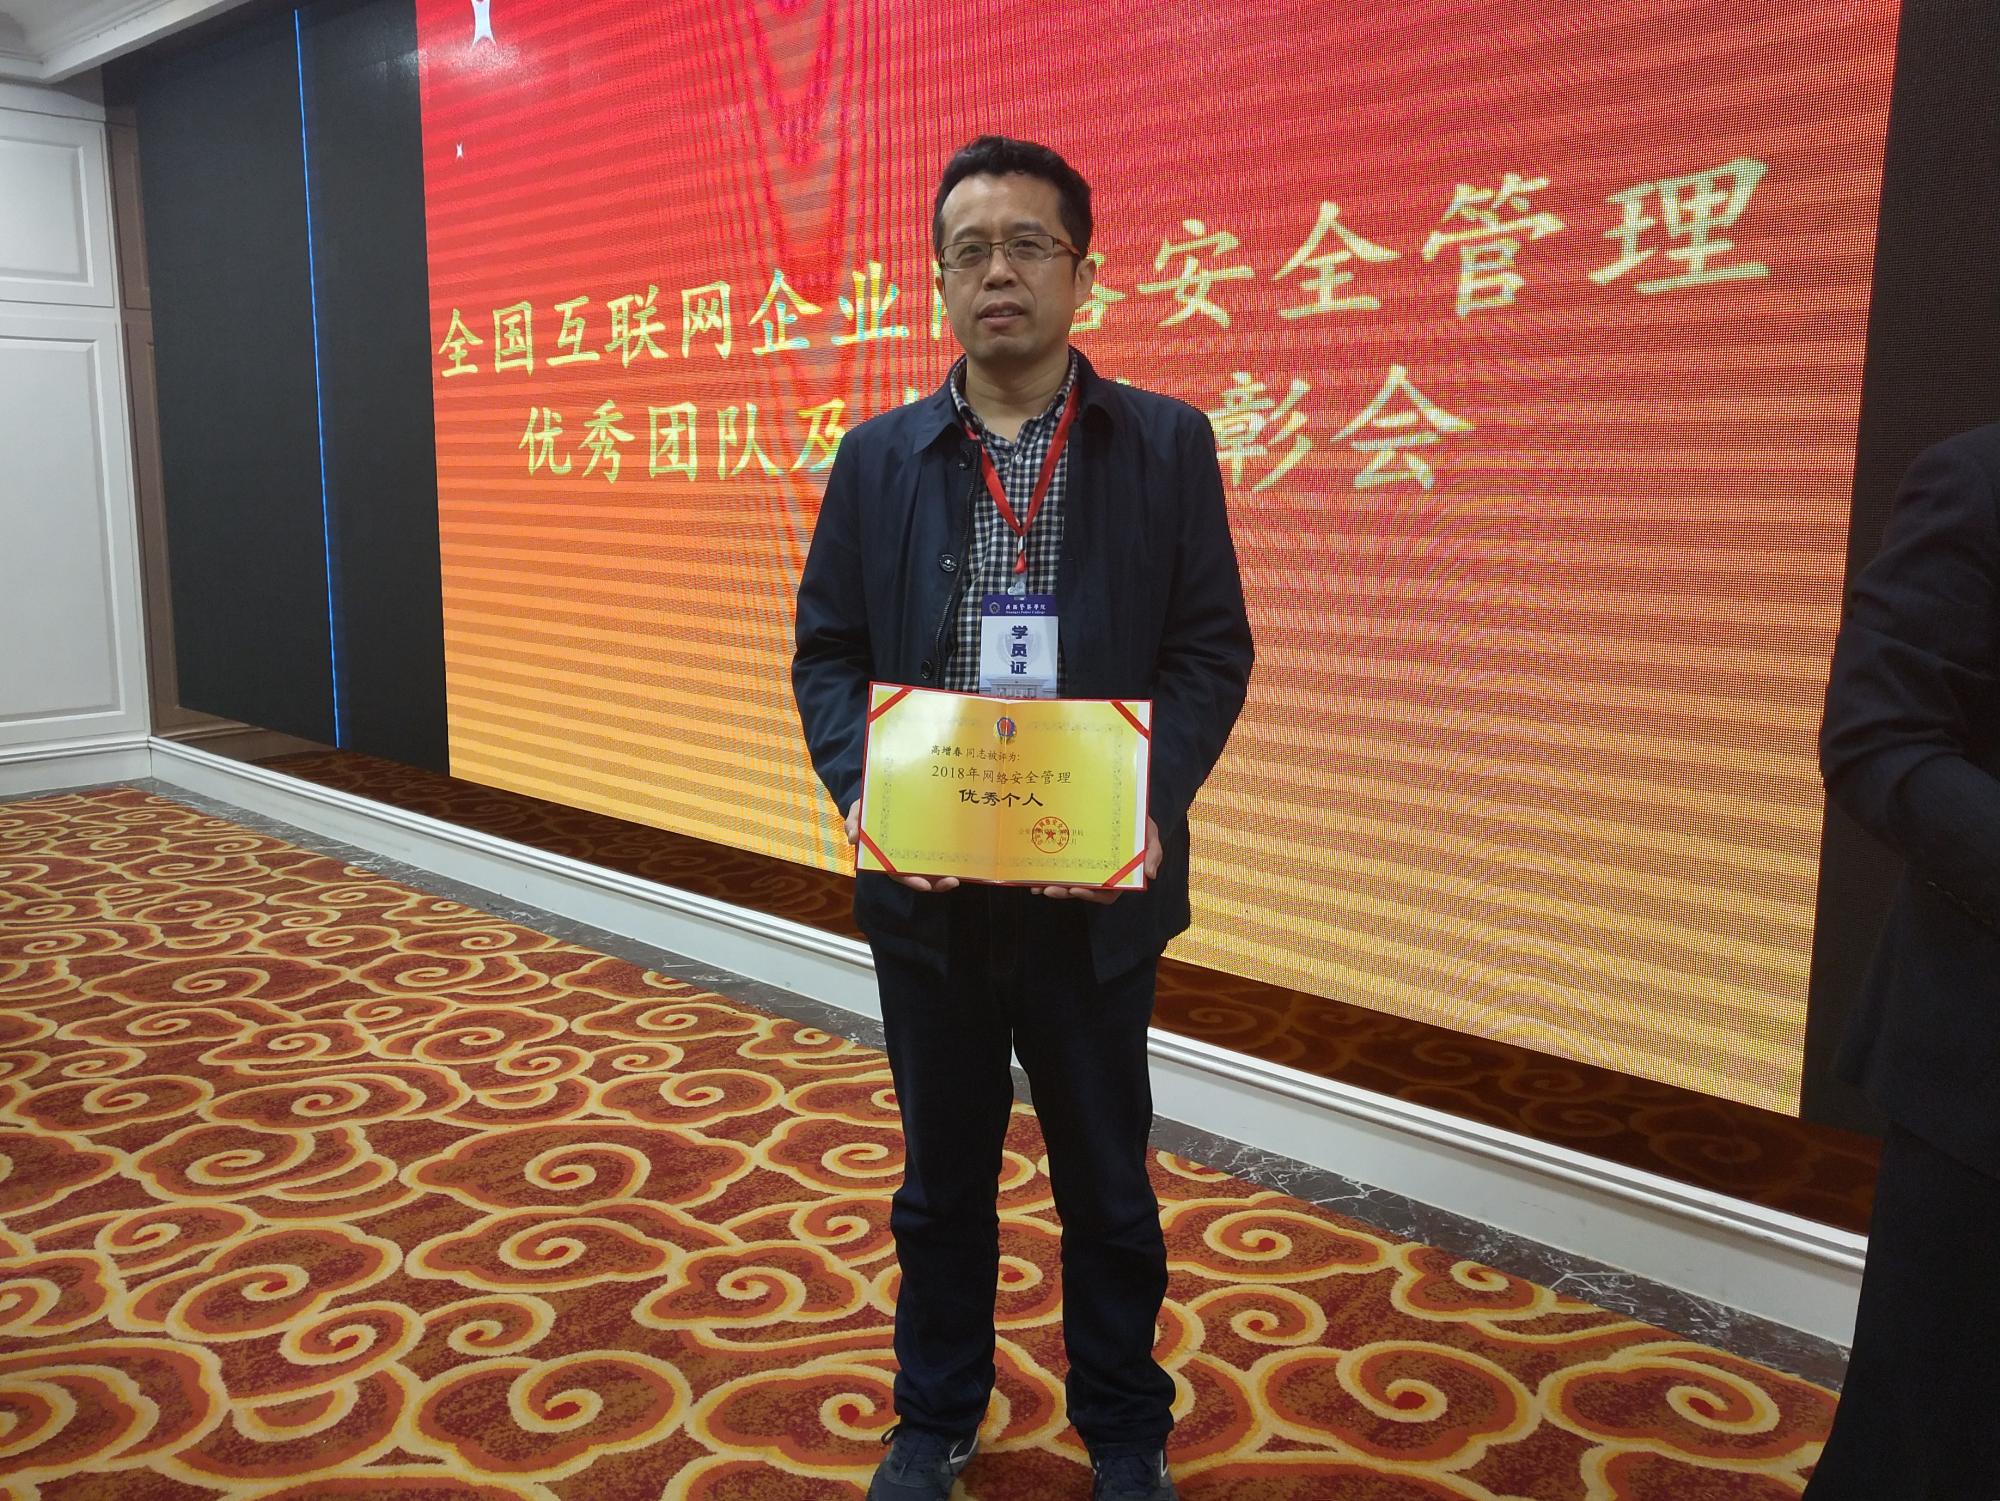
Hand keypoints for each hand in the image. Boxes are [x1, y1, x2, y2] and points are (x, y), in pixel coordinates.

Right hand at [846, 801, 958, 893]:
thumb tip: (853, 837)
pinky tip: (962, 859)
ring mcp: (916, 850)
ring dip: (944, 875)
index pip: (897, 872)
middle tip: (951, 882)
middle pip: (918, 874)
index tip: (925, 885)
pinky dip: (949, 858)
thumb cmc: (868, 808)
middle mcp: (903, 856)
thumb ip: (854, 823)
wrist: (881, 795)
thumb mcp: (857, 813)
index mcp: (886, 854)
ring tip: (958, 876)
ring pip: (931, 868)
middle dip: (935, 882)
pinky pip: (939, 852)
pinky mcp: (928, 839)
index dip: (910, 880)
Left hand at [1035, 817, 1159, 903]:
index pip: (1106, 893)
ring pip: (1067, 883)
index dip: (1091, 895)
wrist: (1123, 807)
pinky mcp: (1072, 856)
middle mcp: (1099, 875)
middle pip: (1082, 890)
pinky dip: (1046, 873)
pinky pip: (1059, 868)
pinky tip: (1032, 874)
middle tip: (1048, 889)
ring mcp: (1084, 867)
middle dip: (1064, 892)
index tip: (1076, 890)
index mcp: (1118, 875)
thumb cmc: (1138, 823)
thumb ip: (1153, 853)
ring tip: (1036, 885)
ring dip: (1051, 886)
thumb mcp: (1150, 834)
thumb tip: (1150, 875)